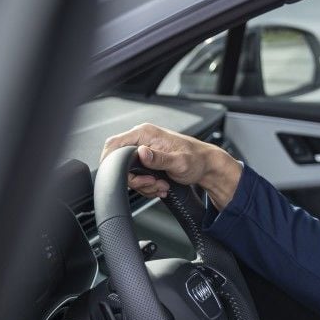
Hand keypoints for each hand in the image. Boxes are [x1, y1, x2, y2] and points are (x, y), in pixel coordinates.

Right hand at [100, 123, 242, 208]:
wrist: (207, 166)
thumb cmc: (196, 160)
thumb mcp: (179, 162)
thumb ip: (159, 159)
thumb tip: (142, 153)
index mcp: (146, 133)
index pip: (114, 144)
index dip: (112, 162)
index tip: (126, 178)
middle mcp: (142, 139)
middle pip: (120, 162)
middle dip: (137, 179)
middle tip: (154, 183)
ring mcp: (144, 150)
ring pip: (130, 173)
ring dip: (145, 185)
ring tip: (162, 185)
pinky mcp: (147, 161)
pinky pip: (138, 176)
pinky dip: (148, 186)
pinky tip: (161, 186)